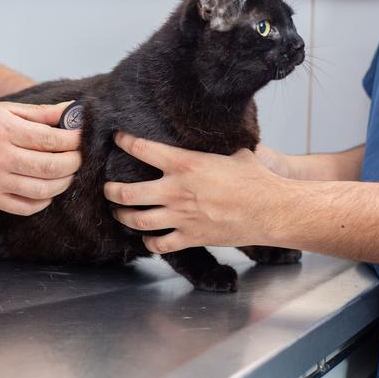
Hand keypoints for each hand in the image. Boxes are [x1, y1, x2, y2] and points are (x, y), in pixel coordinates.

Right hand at [0, 101, 81, 215]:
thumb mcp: (5, 109)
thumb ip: (41, 113)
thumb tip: (72, 111)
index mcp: (4, 130)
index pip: (51, 139)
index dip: (73, 140)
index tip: (80, 137)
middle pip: (51, 167)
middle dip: (73, 162)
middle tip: (78, 156)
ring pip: (43, 190)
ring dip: (63, 182)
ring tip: (67, 172)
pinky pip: (26, 208)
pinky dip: (44, 201)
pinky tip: (47, 188)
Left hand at [104, 133, 284, 252]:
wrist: (270, 210)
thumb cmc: (255, 178)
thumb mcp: (233, 152)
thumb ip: (213, 147)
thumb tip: (214, 133)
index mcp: (185, 163)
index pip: (142, 149)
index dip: (125, 141)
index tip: (117, 139)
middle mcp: (176, 190)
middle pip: (127, 192)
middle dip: (111, 190)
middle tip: (108, 187)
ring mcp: (181, 216)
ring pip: (137, 219)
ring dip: (123, 216)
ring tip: (119, 212)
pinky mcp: (190, 237)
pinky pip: (160, 243)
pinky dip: (149, 242)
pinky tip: (148, 237)